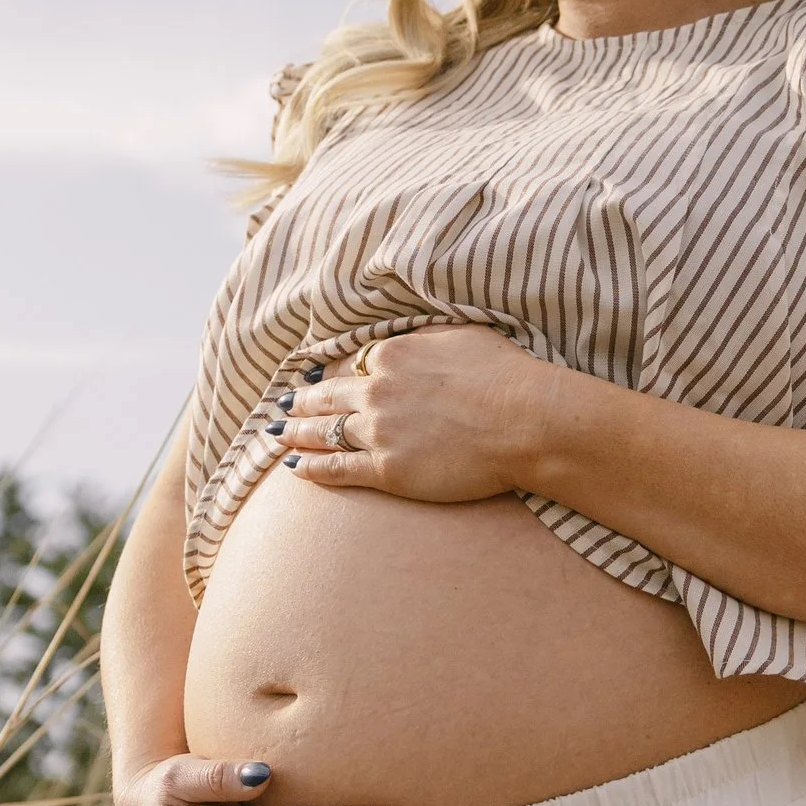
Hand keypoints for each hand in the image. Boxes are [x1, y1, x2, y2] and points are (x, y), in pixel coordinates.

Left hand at [272, 326, 559, 504]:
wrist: (525, 420)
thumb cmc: (506, 374)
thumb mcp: (462, 335)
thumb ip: (426, 338)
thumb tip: (411, 340)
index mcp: (393, 354)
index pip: (351, 365)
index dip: (332, 374)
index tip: (318, 379)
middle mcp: (376, 390)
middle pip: (327, 396)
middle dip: (302, 403)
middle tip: (285, 407)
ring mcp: (379, 432)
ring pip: (324, 432)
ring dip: (297, 434)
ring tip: (280, 436)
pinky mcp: (388, 470)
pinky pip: (337, 468)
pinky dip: (312, 468)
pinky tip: (295, 469)